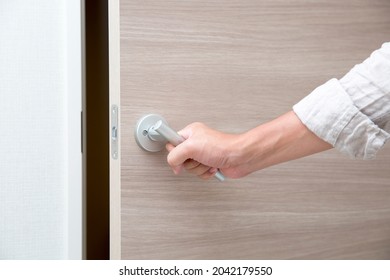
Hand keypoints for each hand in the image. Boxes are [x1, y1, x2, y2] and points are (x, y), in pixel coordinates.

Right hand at [166, 112, 331, 179]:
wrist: (240, 157)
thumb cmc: (222, 147)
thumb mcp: (191, 147)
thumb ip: (175, 155)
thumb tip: (173, 165)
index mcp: (190, 133)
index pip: (172, 142)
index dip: (174, 152)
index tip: (180, 155)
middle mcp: (196, 143)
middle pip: (180, 158)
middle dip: (190, 163)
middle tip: (199, 158)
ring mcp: (203, 155)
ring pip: (190, 168)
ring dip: (199, 168)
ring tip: (208, 162)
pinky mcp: (209, 164)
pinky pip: (199, 174)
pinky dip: (206, 173)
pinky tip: (213, 167)